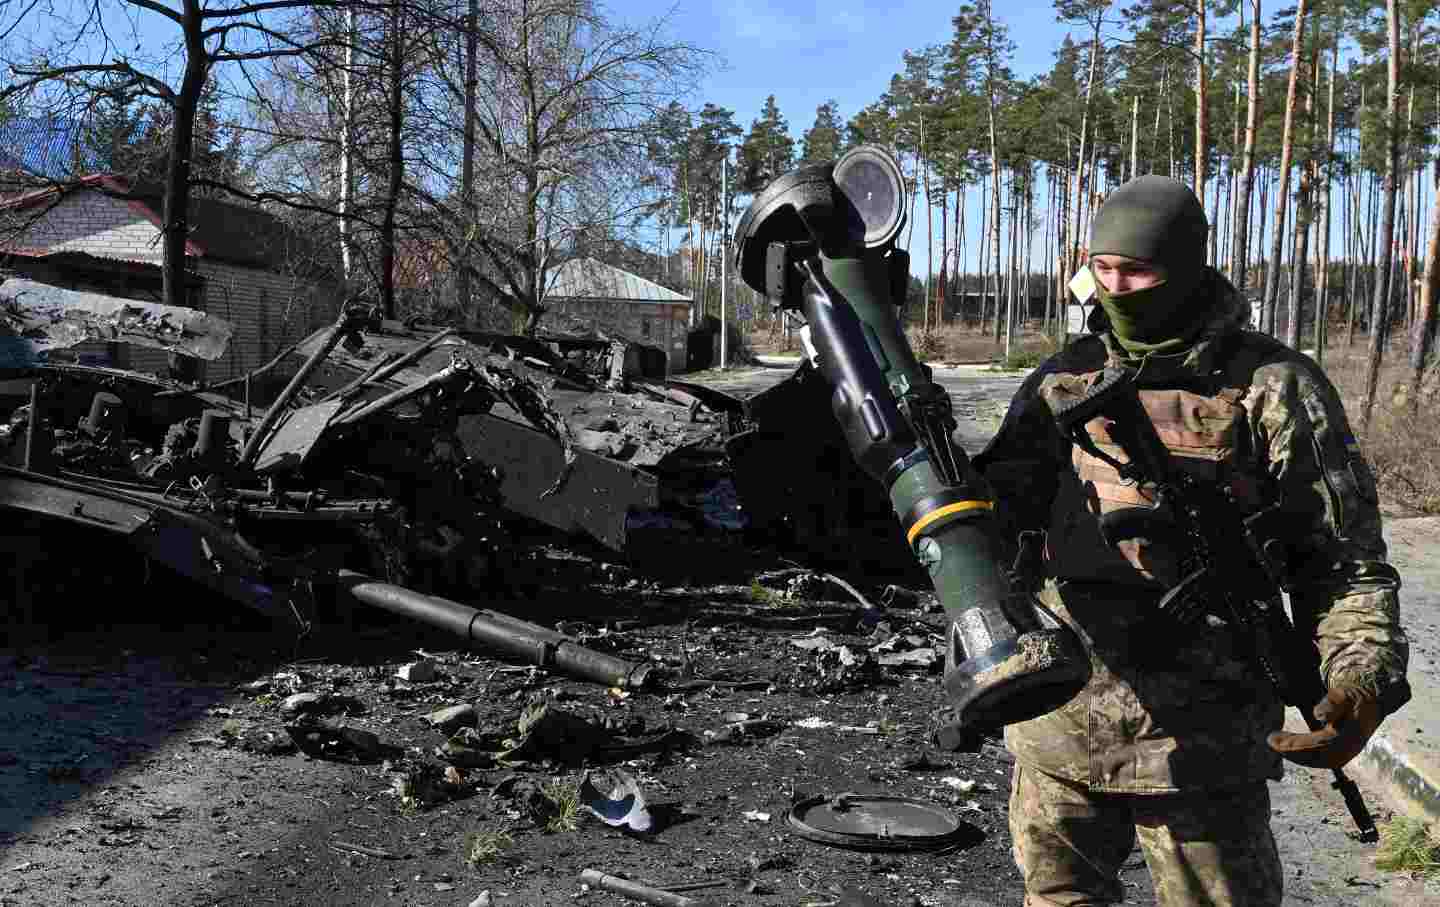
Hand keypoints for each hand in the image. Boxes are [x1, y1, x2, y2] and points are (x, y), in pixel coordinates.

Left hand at [1267, 686, 1381, 769]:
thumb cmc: (1355, 699)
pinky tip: (1288, 748)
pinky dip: (1302, 755)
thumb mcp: (1345, 696)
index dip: (1296, 744)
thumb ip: (1332, 704)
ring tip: (1276, 743)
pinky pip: (1319, 759)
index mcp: (1349, 736)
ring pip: (1316, 760)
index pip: (1318, 744)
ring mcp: (1346, 754)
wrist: (1372, 705)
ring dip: (1294, 754)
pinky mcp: (1341, 755)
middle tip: (1271, 740)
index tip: (1276, 739)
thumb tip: (1318, 715)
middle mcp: (1348, 749)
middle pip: (1316, 756)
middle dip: (1291, 750)